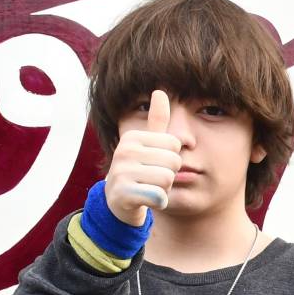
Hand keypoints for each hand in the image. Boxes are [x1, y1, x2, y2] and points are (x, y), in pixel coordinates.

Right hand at [106, 90, 180, 226]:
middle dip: (168, 175)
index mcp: (132, 137)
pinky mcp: (123, 194)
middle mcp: (124, 151)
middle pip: (173, 162)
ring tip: (148, 188)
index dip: (171, 159)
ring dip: (163, 189)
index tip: (153, 164)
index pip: (175, 145)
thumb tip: (160, 91)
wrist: (118, 203)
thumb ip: (156, 120)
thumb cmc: (139, 171)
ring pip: (167, 180)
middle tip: (151, 179)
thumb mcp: (147, 145)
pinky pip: (158, 196)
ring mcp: (121, 172)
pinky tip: (145, 201)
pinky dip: (157, 202)